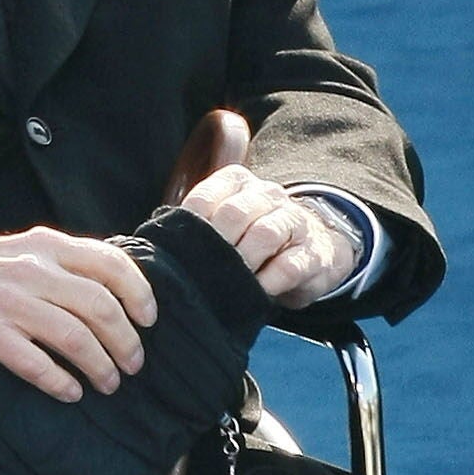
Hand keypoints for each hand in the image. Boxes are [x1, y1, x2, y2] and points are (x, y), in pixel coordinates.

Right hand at [0, 226, 155, 402]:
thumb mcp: (18, 251)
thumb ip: (59, 264)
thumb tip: (109, 292)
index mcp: (45, 246)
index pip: (111, 264)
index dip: (139, 294)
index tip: (149, 320)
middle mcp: (32, 270)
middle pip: (102, 307)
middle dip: (127, 342)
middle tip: (133, 364)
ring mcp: (10, 303)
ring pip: (77, 337)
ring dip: (101, 366)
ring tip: (108, 383)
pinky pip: (38, 364)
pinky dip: (61, 382)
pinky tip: (70, 392)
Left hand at [179, 166, 357, 304]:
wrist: (313, 249)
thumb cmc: (254, 242)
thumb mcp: (228, 227)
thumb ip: (198, 230)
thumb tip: (160, 252)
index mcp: (237, 183)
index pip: (206, 196)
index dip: (191, 226)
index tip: (181, 253)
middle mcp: (267, 195)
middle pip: (235, 214)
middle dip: (217, 245)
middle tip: (203, 272)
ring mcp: (293, 221)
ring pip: (265, 233)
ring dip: (243, 261)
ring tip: (230, 283)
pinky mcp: (313, 252)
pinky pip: (290, 264)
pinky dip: (270, 280)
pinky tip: (258, 291)